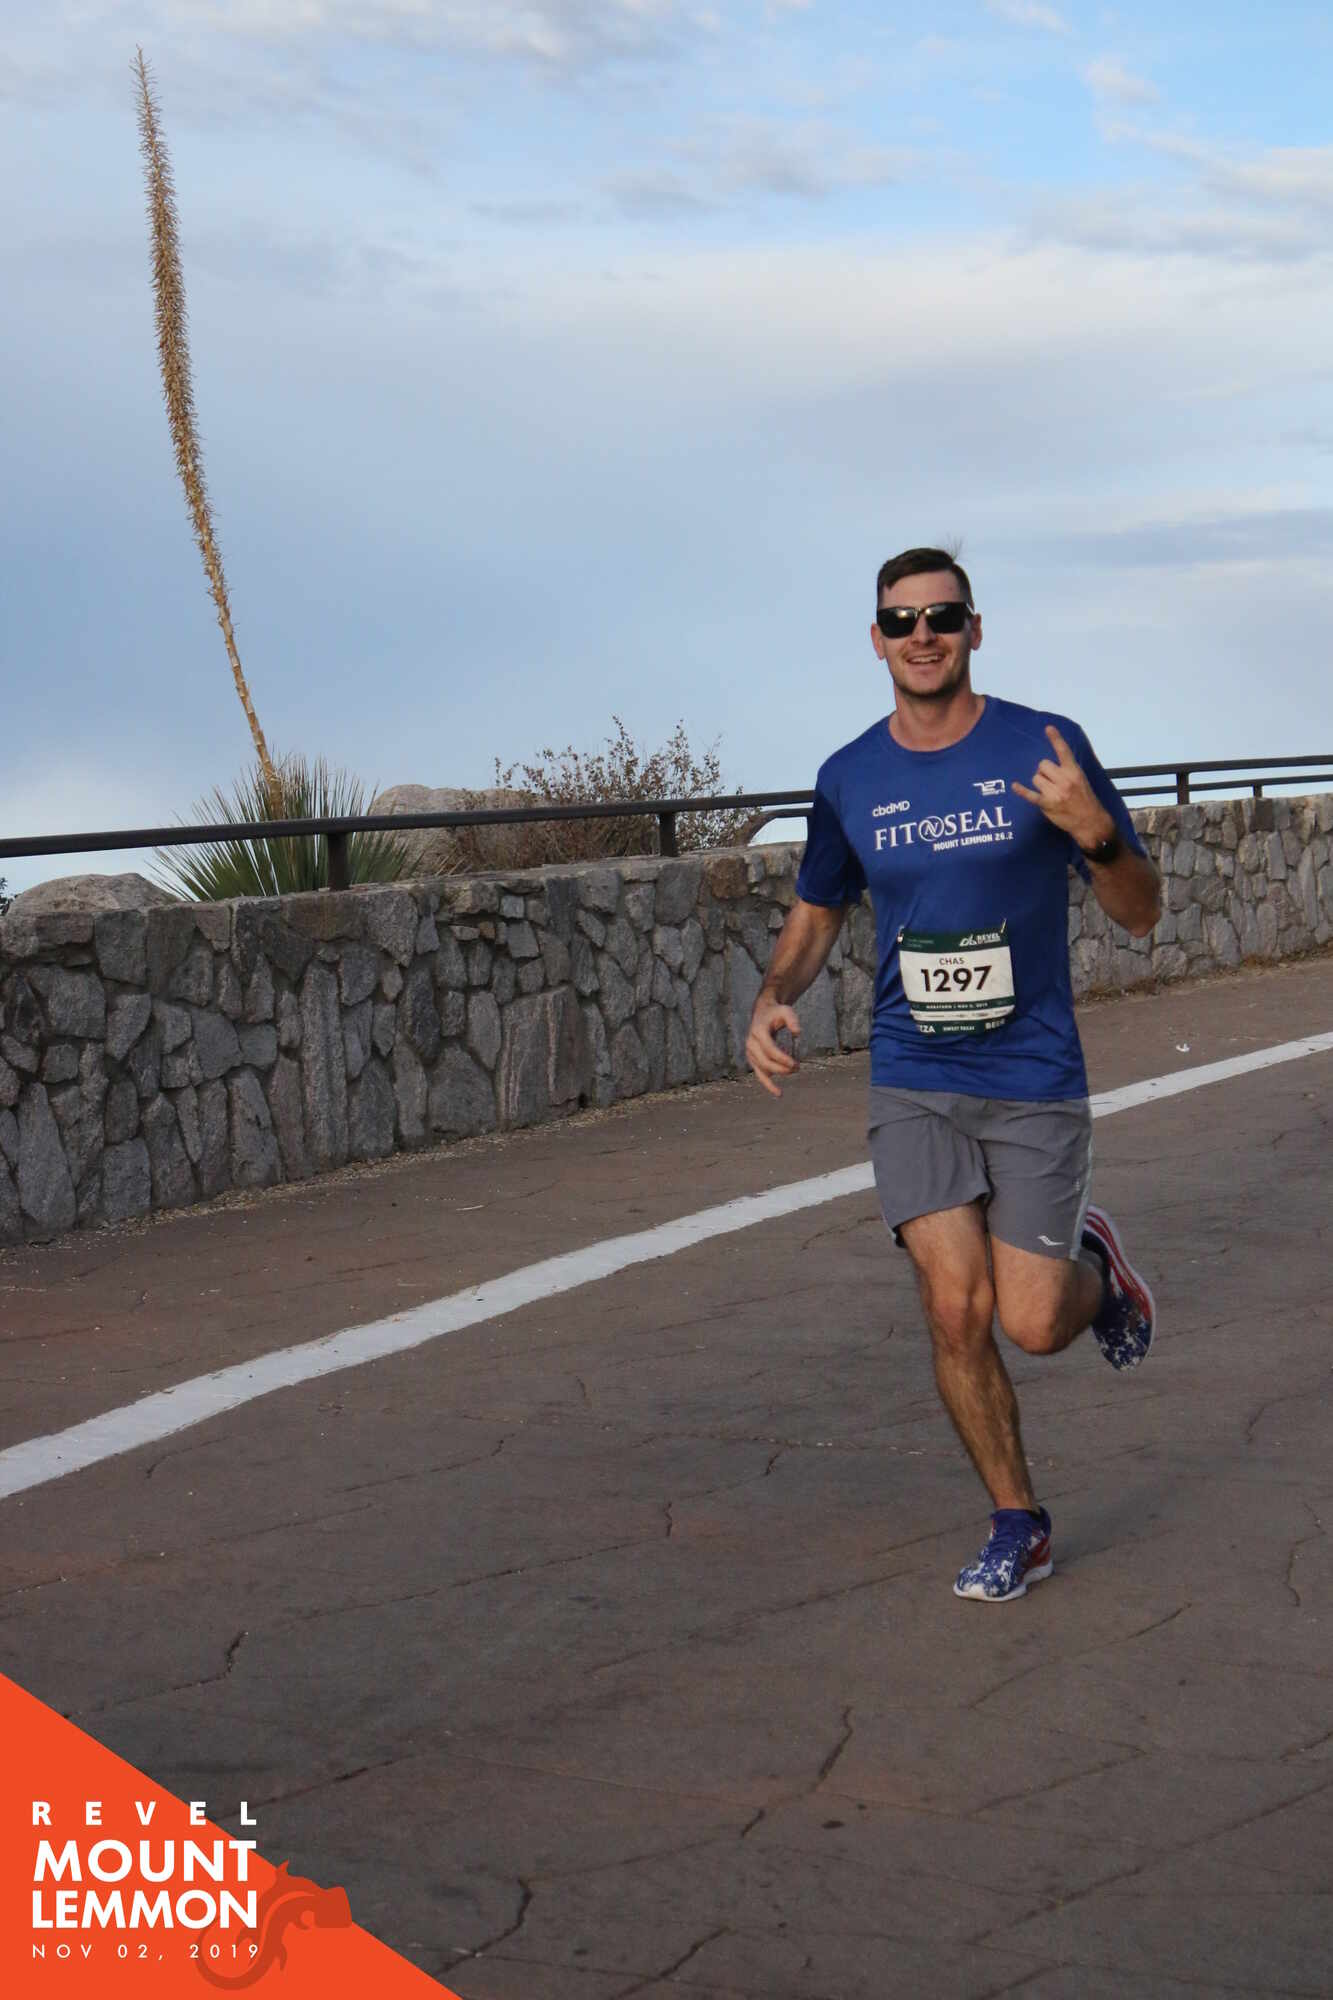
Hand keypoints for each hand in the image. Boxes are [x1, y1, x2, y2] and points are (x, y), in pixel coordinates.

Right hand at [745, 993, 800, 1098]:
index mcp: (758, 1031)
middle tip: (798, 1067)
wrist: (763, 1013)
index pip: (769, 1050)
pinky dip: (768, 1084)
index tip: (796, 1063)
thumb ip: (792, 1020)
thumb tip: (798, 1033)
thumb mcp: (786, 1011)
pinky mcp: (753, 1059)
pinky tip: (778, 1092)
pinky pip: (760, 1074)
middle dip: (782, 1068)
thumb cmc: (776, 1013)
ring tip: (794, 1071)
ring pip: (762, 1070)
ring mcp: (750, 1052)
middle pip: (765, 1062)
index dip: (782, 1059)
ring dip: (778, 1074)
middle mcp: (751, 1043)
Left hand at [1011, 725, 1111, 849]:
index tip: (1048, 728)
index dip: (1056, 739)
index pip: (1064, 751)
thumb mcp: (1081, 780)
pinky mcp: (1047, 804)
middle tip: (1050, 780)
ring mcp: (1055, 792)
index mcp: (1074, 771)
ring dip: (1039, 782)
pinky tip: (1015, 786)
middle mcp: (1064, 780)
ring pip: (1036, 778)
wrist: (1090, 821)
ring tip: (1048, 790)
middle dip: (1043, 771)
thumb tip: (1048, 766)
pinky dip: (1021, 790)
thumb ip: (1067, 771)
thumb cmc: (1085, 799)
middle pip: (1042, 765)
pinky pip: (1030, 795)